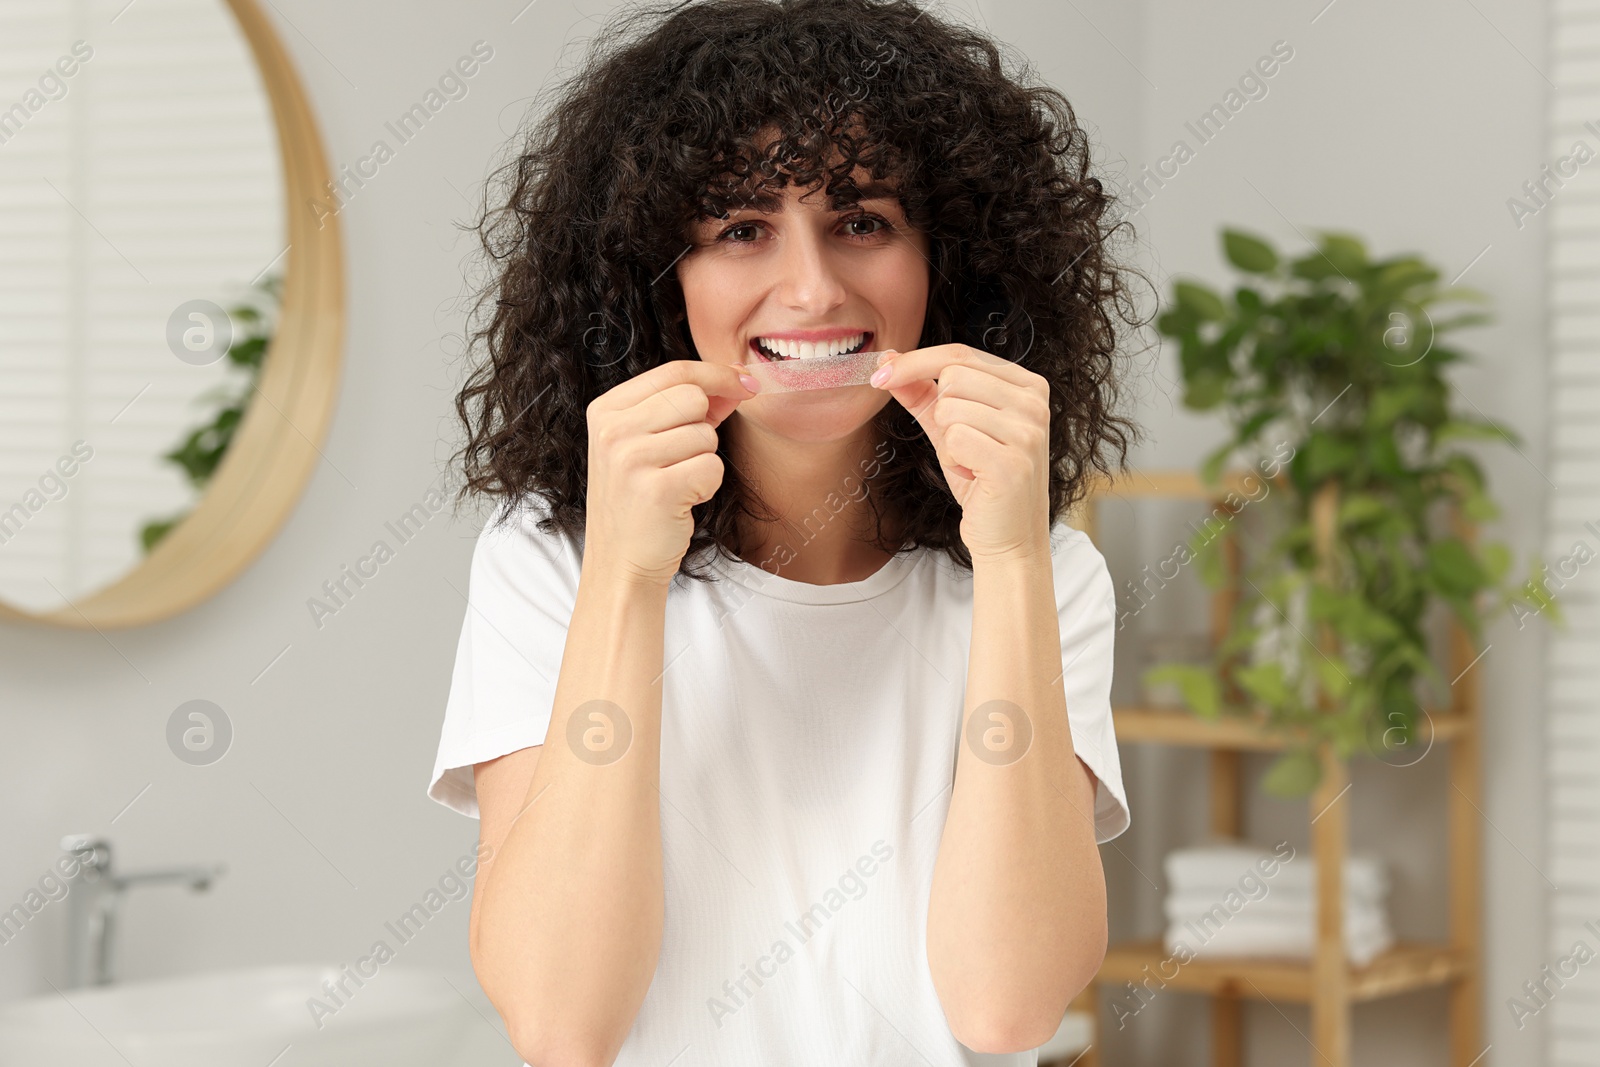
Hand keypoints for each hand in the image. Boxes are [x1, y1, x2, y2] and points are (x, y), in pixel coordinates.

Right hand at [585, 360, 758, 584]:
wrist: (621, 563)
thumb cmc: (640, 502)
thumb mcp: (649, 444)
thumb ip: (689, 409)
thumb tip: (739, 380)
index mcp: (606, 410)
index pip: (674, 371)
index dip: (718, 374)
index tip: (746, 384)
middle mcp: (612, 430)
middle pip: (693, 397)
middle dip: (705, 426)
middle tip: (684, 458)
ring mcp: (630, 459)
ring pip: (706, 435)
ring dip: (704, 461)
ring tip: (676, 484)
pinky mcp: (656, 490)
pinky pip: (712, 467)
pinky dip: (708, 486)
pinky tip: (682, 500)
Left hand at [871, 343, 1051, 561]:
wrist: (1009, 536)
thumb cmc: (983, 480)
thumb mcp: (951, 428)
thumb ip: (922, 393)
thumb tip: (888, 360)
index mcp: (1027, 384)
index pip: (960, 354)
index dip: (914, 362)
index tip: (879, 374)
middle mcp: (1034, 402)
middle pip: (952, 376)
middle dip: (940, 413)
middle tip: (962, 445)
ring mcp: (1028, 431)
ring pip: (950, 408)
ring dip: (947, 441)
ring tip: (971, 462)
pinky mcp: (1013, 461)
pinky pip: (954, 438)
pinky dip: (952, 460)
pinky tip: (974, 475)